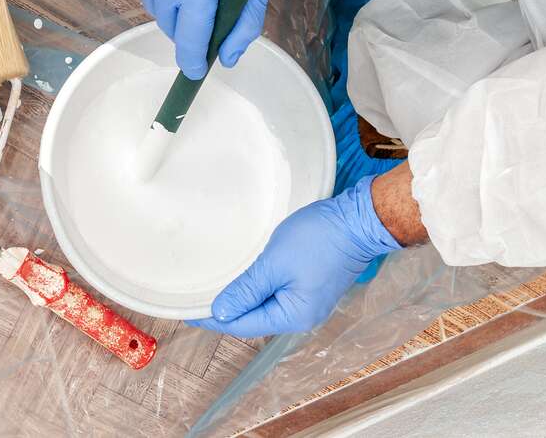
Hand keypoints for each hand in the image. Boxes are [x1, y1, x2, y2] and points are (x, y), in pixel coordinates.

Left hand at [187, 175, 402, 337]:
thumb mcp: (274, 264)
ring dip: (242, 300)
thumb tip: (221, 313)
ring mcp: (309, 302)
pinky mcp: (312, 287)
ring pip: (266, 307)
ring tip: (215, 292)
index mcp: (292, 316)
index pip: (243, 325)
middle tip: (195, 302)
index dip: (214, 320)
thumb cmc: (317, 240)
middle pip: (254, 320)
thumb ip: (246, 290)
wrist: (358, 221)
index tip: (187, 315)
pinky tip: (245, 281)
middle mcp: (302, 316)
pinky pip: (278, 295)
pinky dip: (258, 290)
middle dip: (227, 312)